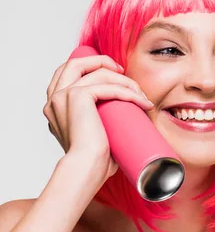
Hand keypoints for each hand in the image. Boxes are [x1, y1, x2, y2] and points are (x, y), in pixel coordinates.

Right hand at [43, 54, 153, 182]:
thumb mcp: (93, 133)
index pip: (68, 72)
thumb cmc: (93, 159)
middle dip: (103, 62)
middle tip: (124, 72)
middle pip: (77, 63)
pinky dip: (129, 92)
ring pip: (98, 73)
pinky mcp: (77, 97)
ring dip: (125, 81)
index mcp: (55, 105)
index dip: (92, 65)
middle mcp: (55, 98)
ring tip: (142, 96)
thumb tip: (124, 119)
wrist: (86, 169)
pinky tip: (143, 102)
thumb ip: (99, 122)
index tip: (115, 73)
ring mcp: (64, 96)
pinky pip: (108, 86)